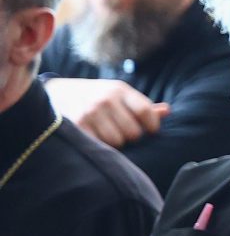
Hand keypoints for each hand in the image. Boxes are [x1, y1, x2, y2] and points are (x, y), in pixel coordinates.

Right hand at [46, 78, 169, 146]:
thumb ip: (142, 105)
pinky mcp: (75, 125)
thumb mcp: (118, 94)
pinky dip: (99, 145)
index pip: (146, 112)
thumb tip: (167, 111)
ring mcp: (89, 112)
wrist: (56, 92)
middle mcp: (105, 100)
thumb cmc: (95, 96)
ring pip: (117, 142)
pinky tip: (94, 136)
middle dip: (130, 136)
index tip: (150, 131)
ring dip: (114, 142)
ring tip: (105, 132)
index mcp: (119, 90)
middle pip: (133, 133)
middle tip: (120, 130)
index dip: (152, 126)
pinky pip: (99, 146)